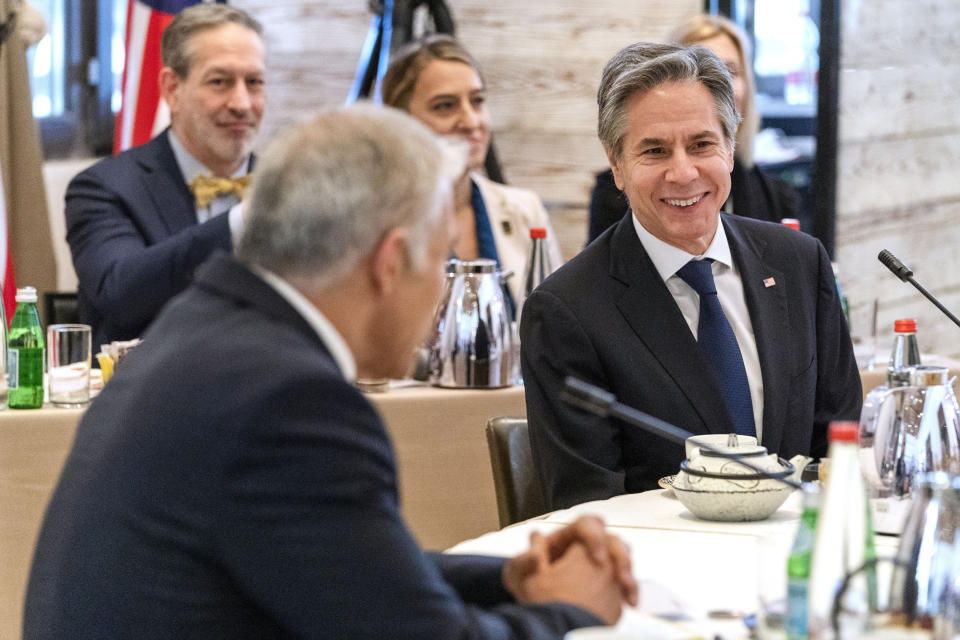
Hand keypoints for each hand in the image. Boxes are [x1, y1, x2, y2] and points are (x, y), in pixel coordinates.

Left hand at [503, 516, 638, 621]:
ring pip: (622, 556)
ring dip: (627, 571)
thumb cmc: (527, 583)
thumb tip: (533, 556)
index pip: (586, 524)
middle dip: (620, 555)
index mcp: (566, 537)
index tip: (598, 559)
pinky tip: (629, 601)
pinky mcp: (606, 580)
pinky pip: (626, 579)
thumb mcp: (517, 573)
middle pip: (611, 538)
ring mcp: (598, 562)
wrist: (536, 604)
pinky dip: (630, 589)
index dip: (596, 537)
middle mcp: (585, 546)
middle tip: (620, 576)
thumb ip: (521, 563)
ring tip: (626, 588)